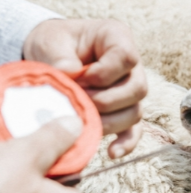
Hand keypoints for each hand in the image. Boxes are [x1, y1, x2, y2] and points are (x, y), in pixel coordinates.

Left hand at [23, 19, 147, 157]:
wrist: (52, 54)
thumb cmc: (55, 43)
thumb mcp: (51, 41)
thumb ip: (60, 56)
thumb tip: (70, 74)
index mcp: (117, 38)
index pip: (127, 57)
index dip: (105, 73)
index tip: (81, 78)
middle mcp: (131, 66)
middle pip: (138, 89)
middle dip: (106, 101)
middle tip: (79, 102)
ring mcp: (130, 90)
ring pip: (136, 111)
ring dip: (110, 122)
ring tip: (83, 121)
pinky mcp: (123, 110)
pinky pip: (134, 130)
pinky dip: (126, 142)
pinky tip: (112, 153)